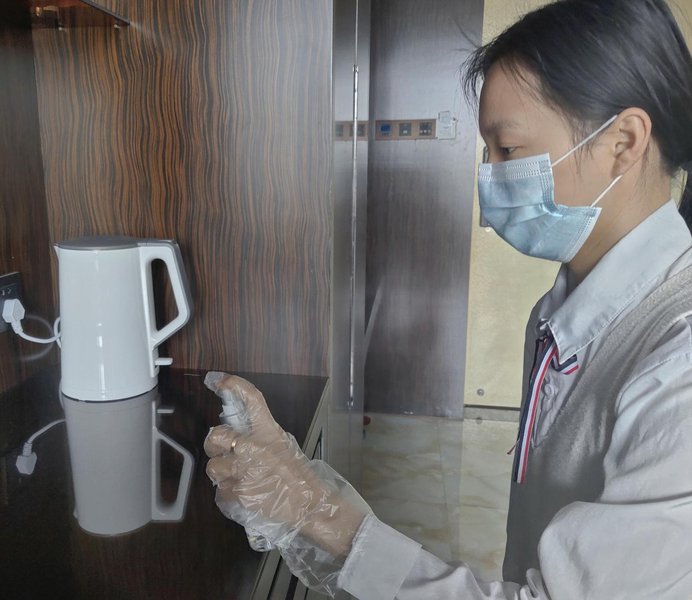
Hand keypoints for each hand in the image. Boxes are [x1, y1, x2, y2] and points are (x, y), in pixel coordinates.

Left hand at [204, 374, 368, 558]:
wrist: (309, 506)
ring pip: (213, 467)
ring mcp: (244, 470)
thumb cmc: (298, 476)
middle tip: (226, 453)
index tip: (219, 380)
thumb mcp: (283, 447)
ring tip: (241, 480)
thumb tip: (237, 435)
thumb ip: (261, 439)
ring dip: (223, 474)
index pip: (251, 400)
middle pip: (216, 436)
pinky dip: (229, 494)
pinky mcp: (238, 494)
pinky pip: (220, 491)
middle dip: (216, 446)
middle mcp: (254, 447)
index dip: (233, 386)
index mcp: (268, 432)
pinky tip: (245, 495)